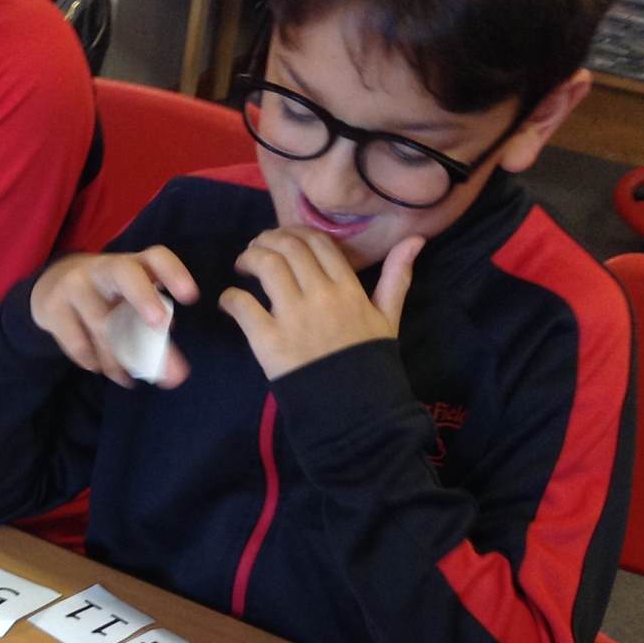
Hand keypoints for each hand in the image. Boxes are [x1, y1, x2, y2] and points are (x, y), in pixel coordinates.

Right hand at [28, 247, 196, 387]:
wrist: (53, 286)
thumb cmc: (107, 298)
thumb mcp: (130, 305)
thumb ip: (155, 336)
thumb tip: (175, 377)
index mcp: (134, 264)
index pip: (156, 258)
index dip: (174, 274)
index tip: (191, 297)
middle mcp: (105, 268)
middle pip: (124, 274)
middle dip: (143, 297)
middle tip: (160, 325)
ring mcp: (76, 284)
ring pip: (100, 321)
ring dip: (117, 356)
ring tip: (127, 379)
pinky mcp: (53, 306)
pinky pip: (76, 341)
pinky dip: (92, 361)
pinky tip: (100, 369)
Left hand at [220, 229, 423, 378]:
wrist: (353, 409)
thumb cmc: (368, 363)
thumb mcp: (388, 318)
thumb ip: (397, 278)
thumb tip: (414, 239)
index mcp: (348, 289)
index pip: (319, 243)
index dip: (296, 232)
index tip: (283, 239)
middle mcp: (320, 295)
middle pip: (289, 248)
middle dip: (268, 240)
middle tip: (256, 248)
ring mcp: (293, 316)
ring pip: (266, 266)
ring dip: (249, 258)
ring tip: (243, 265)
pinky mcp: (268, 340)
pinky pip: (242, 305)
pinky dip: (230, 297)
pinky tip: (229, 300)